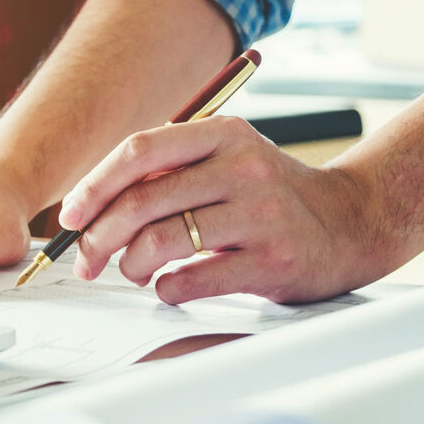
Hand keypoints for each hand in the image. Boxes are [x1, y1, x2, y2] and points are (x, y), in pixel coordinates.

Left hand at [59, 116, 395, 304]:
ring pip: (162, 241)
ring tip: (133, 271)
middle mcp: (242, 167)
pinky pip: (193, 280)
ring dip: (131, 265)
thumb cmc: (273, 195)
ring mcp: (259, 214)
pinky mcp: (272, 260)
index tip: (70, 216)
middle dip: (100, 237)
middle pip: (142, 201)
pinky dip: (166, 289)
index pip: (139, 152)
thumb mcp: (227, 161)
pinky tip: (170, 286)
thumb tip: (92, 206)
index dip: (94, 186)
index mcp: (223, 134)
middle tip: (87, 259)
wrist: (352, 221)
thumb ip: (171, 172)